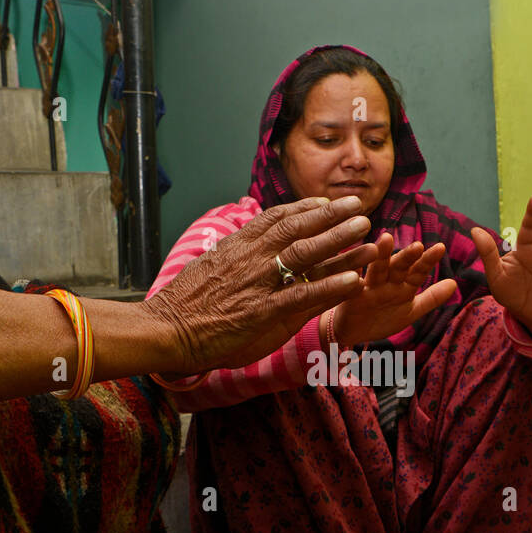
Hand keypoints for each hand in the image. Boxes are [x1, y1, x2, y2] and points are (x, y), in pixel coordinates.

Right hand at [141, 196, 372, 373]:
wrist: (164, 330)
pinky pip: (303, 295)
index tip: (327, 202)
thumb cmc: (183, 305)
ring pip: (305, 255)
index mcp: (237, 247)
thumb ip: (232, 257)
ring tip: (367, 234)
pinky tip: (354, 281)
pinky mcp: (262, 312)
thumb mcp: (208, 268)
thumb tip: (242, 247)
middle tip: (360, 206)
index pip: (276, 218)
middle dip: (332, 216)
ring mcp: (257, 283)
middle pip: (297, 229)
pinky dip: (330, 286)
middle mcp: (250, 259)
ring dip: (339, 243)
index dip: (306, 208)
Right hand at [330, 234, 456, 346]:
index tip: (440, 248)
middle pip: (398, 267)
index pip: (417, 271)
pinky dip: (352, 278)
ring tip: (386, 239)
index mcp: (402, 285)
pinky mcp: (349, 297)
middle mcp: (386, 282)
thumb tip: (454, 283)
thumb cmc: (382, 318)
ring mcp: (368, 288)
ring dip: (380, 256)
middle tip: (418, 246)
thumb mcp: (410, 311)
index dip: (427, 261)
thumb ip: (431, 298)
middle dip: (407, 256)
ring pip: (375, 270)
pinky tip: (356, 271)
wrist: (353, 332)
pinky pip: (350, 286)